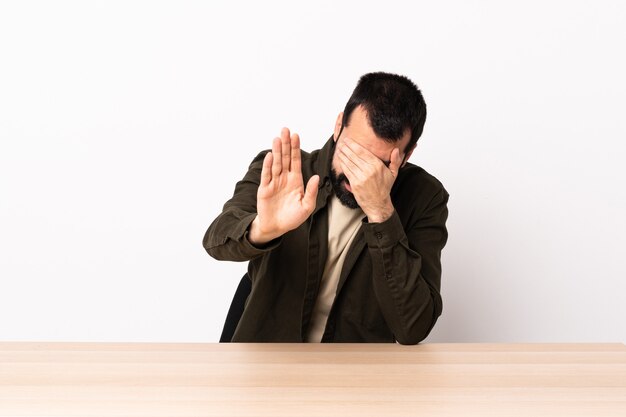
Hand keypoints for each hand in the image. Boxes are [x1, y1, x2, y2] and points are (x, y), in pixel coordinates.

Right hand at [249, 128, 319, 244]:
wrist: (276, 227)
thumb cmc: (293, 218)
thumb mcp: (307, 206)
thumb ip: (311, 192)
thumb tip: (315, 177)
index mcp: (296, 180)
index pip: (296, 161)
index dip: (296, 148)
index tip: (296, 135)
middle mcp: (284, 178)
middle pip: (285, 158)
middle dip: (285, 144)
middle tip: (285, 129)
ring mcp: (274, 182)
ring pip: (276, 163)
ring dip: (277, 151)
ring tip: (277, 138)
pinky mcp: (264, 188)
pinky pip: (266, 175)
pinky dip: (268, 165)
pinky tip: (270, 155)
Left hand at [336, 137, 400, 222]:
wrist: (378, 204)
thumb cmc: (384, 189)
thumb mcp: (393, 174)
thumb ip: (395, 161)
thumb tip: (396, 150)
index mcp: (377, 165)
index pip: (363, 152)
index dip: (354, 145)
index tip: (348, 141)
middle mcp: (369, 170)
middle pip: (354, 155)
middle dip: (346, 148)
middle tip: (342, 142)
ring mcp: (361, 177)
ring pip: (349, 162)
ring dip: (343, 154)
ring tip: (339, 149)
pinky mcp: (355, 184)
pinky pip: (347, 171)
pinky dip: (343, 164)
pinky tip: (340, 159)